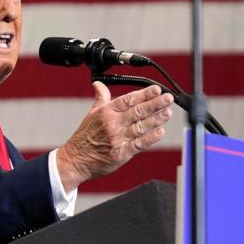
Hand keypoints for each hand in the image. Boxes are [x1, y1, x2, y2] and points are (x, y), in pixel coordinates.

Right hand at [56, 82, 172, 191]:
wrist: (76, 160)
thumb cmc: (84, 137)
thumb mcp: (91, 114)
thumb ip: (100, 98)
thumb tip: (98, 84)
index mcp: (106, 112)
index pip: (128, 99)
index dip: (144, 94)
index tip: (156, 89)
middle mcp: (113, 124)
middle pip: (138, 111)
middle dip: (155, 104)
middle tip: (168, 98)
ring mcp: (117, 139)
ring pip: (141, 126)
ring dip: (156, 119)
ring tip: (167, 112)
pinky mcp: (121, 153)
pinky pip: (139, 144)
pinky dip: (150, 138)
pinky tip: (160, 132)